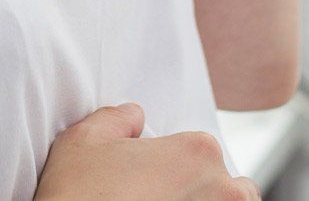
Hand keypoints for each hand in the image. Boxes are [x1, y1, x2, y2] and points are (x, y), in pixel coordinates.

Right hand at [34, 102, 259, 199]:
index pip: (204, 152)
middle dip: (205, 193)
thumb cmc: (78, 196)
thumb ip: (116, 118)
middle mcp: (220, 190)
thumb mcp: (84, 139)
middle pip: (231, 189)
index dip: (177, 165)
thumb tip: (132, 116)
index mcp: (197, 152)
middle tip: (163, 199)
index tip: (155, 178)